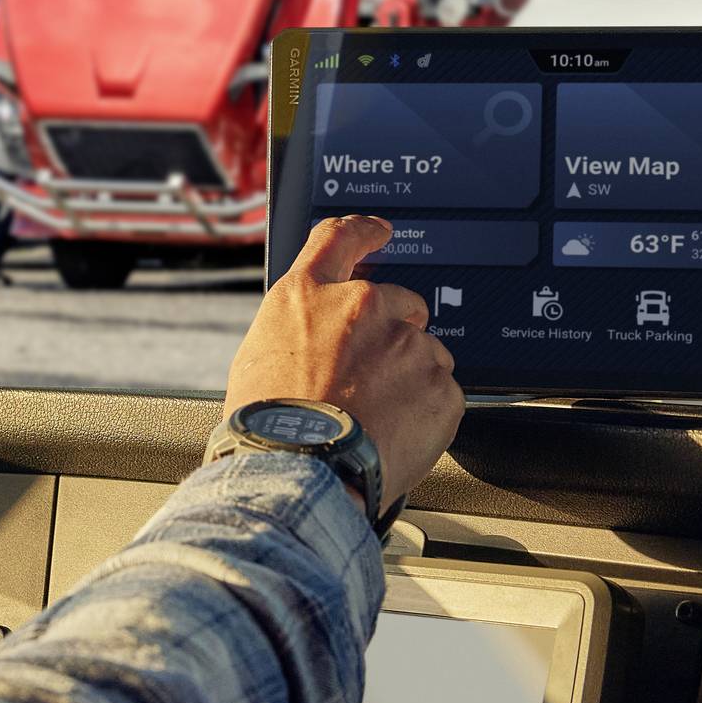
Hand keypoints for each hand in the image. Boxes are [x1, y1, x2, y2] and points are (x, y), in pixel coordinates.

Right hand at [223, 215, 462, 509]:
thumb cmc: (269, 424)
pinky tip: (395, 434)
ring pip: (423, 354)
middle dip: (393, 334)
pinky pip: (442, 395)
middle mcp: (363, 307)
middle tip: (368, 378)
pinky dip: (426, 414)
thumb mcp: (259, 356)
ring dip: (408, 379)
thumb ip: (299, 331)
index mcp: (310, 296)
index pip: (340, 238)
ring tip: (376, 418)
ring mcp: (407, 345)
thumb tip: (316, 338)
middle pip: (399, 303)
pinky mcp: (440, 386)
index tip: (379, 231)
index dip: (364, 231)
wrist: (299, 471)